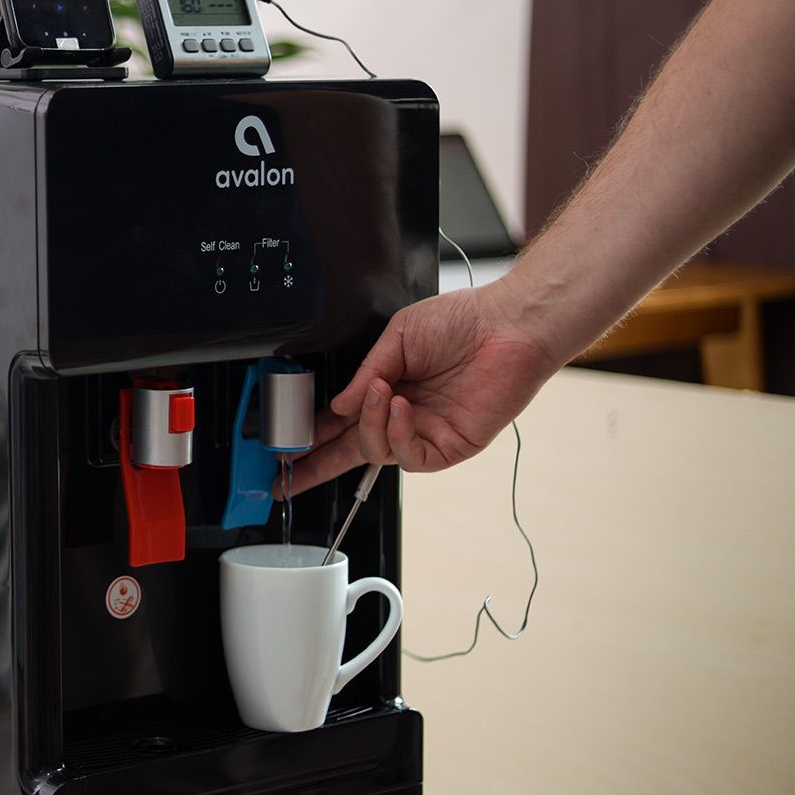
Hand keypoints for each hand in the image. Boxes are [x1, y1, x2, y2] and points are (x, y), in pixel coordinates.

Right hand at [277, 282, 562, 495]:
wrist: (508, 325)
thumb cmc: (462, 321)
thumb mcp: (399, 336)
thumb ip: (366, 372)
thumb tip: (340, 405)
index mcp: (386, 388)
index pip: (341, 420)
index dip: (312, 434)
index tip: (285, 445)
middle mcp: (402, 415)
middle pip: (350, 450)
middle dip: (315, 465)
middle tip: (288, 473)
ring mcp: (423, 433)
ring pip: (375, 451)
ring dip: (369, 423)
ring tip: (380, 391)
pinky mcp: (448, 446)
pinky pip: (409, 455)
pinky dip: (397, 432)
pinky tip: (400, 406)